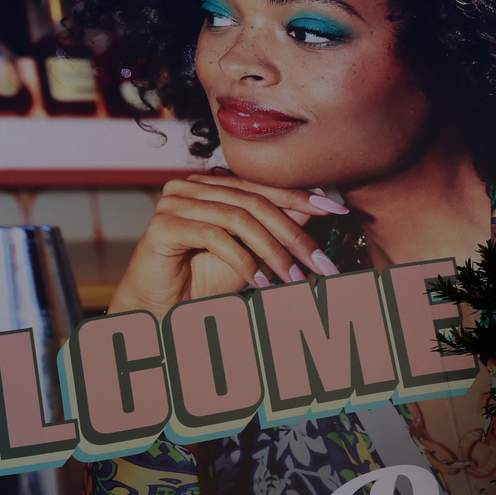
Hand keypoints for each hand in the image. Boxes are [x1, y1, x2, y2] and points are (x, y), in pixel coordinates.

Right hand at [110, 174, 345, 320]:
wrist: (159, 309)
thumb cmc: (202, 282)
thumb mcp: (251, 254)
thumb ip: (275, 228)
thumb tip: (314, 206)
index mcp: (209, 185)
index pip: (261, 187)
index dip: (300, 197)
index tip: (336, 210)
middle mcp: (189, 187)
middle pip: (253, 203)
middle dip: (292, 234)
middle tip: (320, 261)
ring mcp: (173, 203)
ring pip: (239, 219)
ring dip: (273, 252)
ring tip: (294, 279)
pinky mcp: (163, 225)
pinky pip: (215, 237)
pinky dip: (244, 261)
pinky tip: (261, 283)